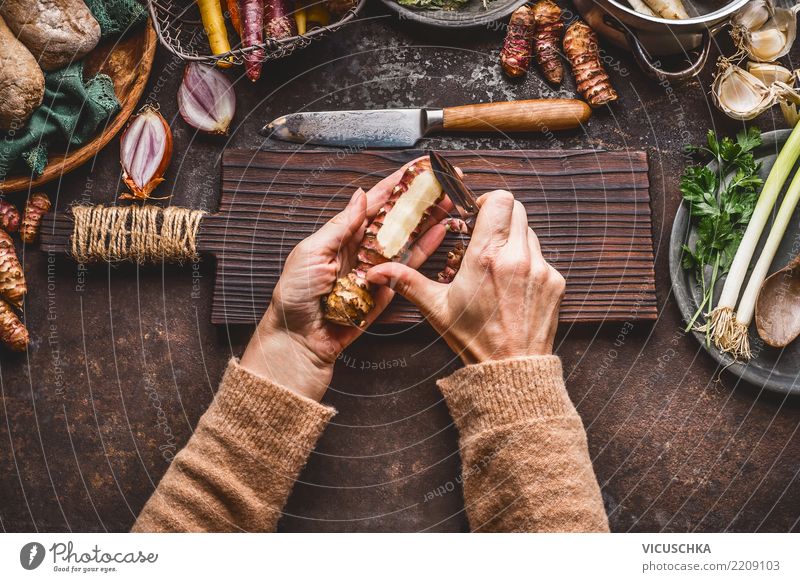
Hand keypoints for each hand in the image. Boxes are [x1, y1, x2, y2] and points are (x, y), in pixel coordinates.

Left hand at [240, 158, 449, 400]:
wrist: (300, 339)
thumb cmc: (295, 295)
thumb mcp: (312, 251)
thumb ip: (341, 224)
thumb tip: (361, 195)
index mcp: (341, 234)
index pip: (373, 202)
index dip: (395, 185)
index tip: (416, 169)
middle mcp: (361, 248)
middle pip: (395, 217)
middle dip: (418, 198)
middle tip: (441, 180)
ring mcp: (376, 268)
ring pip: (407, 238)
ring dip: (428, 218)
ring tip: (449, 198)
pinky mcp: (387, 289)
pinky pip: (409, 266)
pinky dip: (426, 248)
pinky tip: (441, 229)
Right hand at [367, 190, 564, 364]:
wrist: (511, 368)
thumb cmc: (474, 338)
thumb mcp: (436, 308)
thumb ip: (406, 282)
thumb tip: (375, 272)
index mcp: (486, 257)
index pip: (500, 201)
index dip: (488, 201)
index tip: (476, 215)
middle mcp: (517, 257)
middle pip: (517, 209)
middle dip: (500, 217)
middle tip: (484, 236)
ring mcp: (541, 269)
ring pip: (529, 233)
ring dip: (514, 240)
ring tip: (497, 266)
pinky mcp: (556, 282)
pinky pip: (542, 257)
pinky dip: (528, 262)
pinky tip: (513, 285)